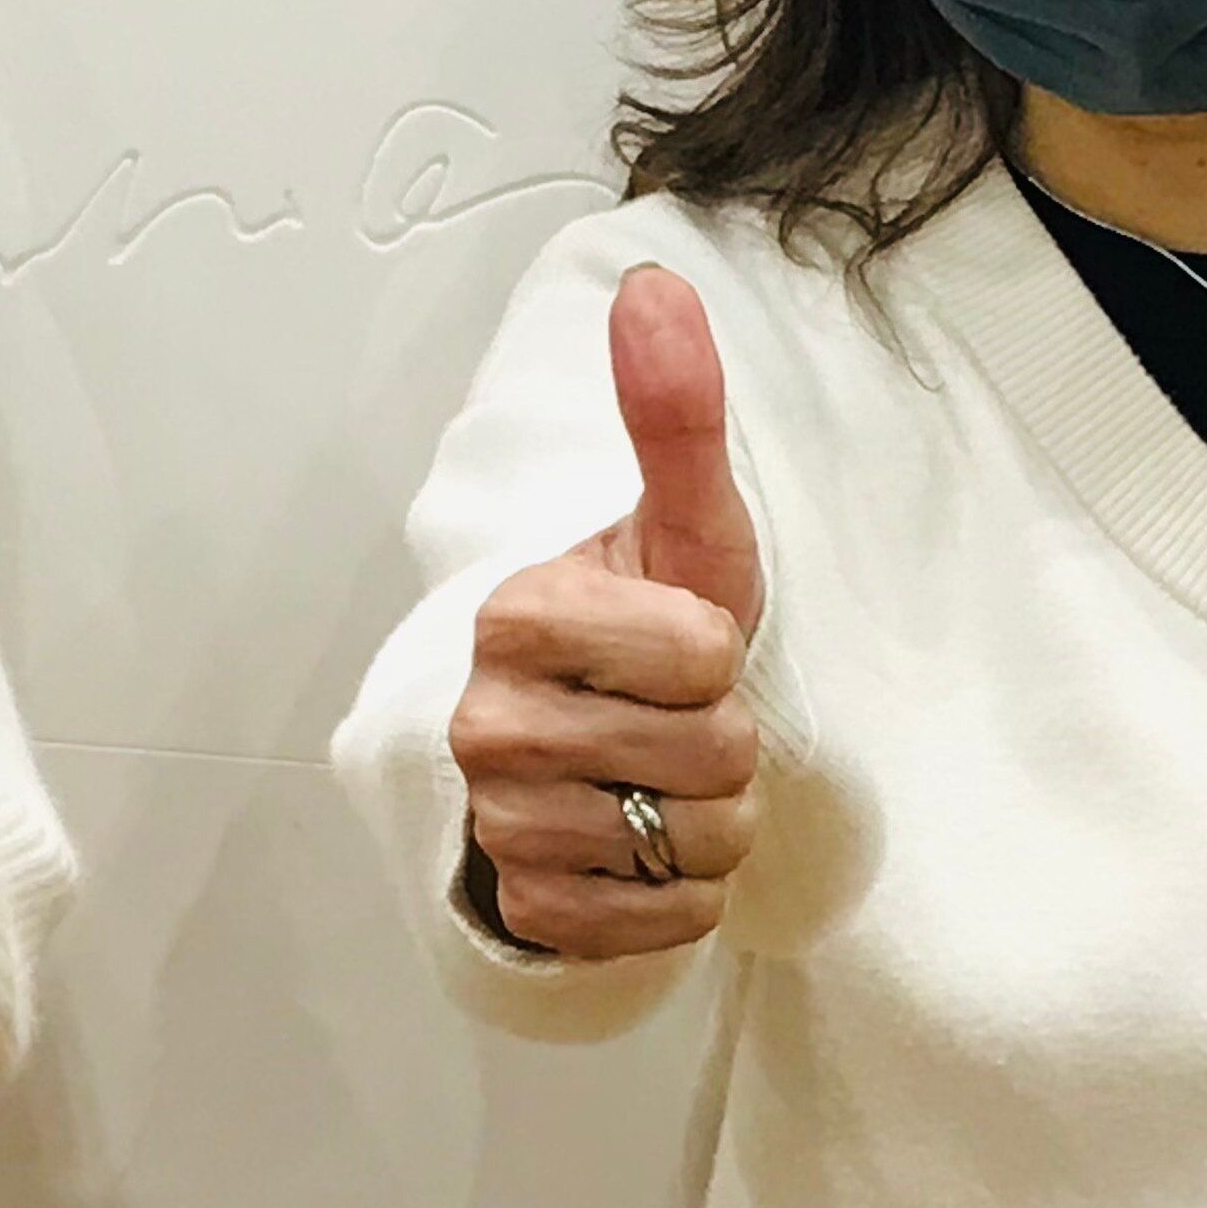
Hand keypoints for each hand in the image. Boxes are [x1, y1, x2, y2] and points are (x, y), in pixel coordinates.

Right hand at [449, 265, 763, 959]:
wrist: (594, 753)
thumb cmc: (651, 629)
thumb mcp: (681, 527)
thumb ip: (673, 412)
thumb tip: (656, 282)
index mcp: (517, 614)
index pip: (700, 653)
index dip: (717, 656)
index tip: (676, 649)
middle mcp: (484, 719)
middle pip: (705, 758)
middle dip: (722, 750)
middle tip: (674, 724)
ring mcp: (496, 820)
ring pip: (686, 846)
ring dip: (704, 828)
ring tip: (659, 788)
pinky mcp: (522, 910)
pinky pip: (657, 925)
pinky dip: (674, 901)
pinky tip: (639, 856)